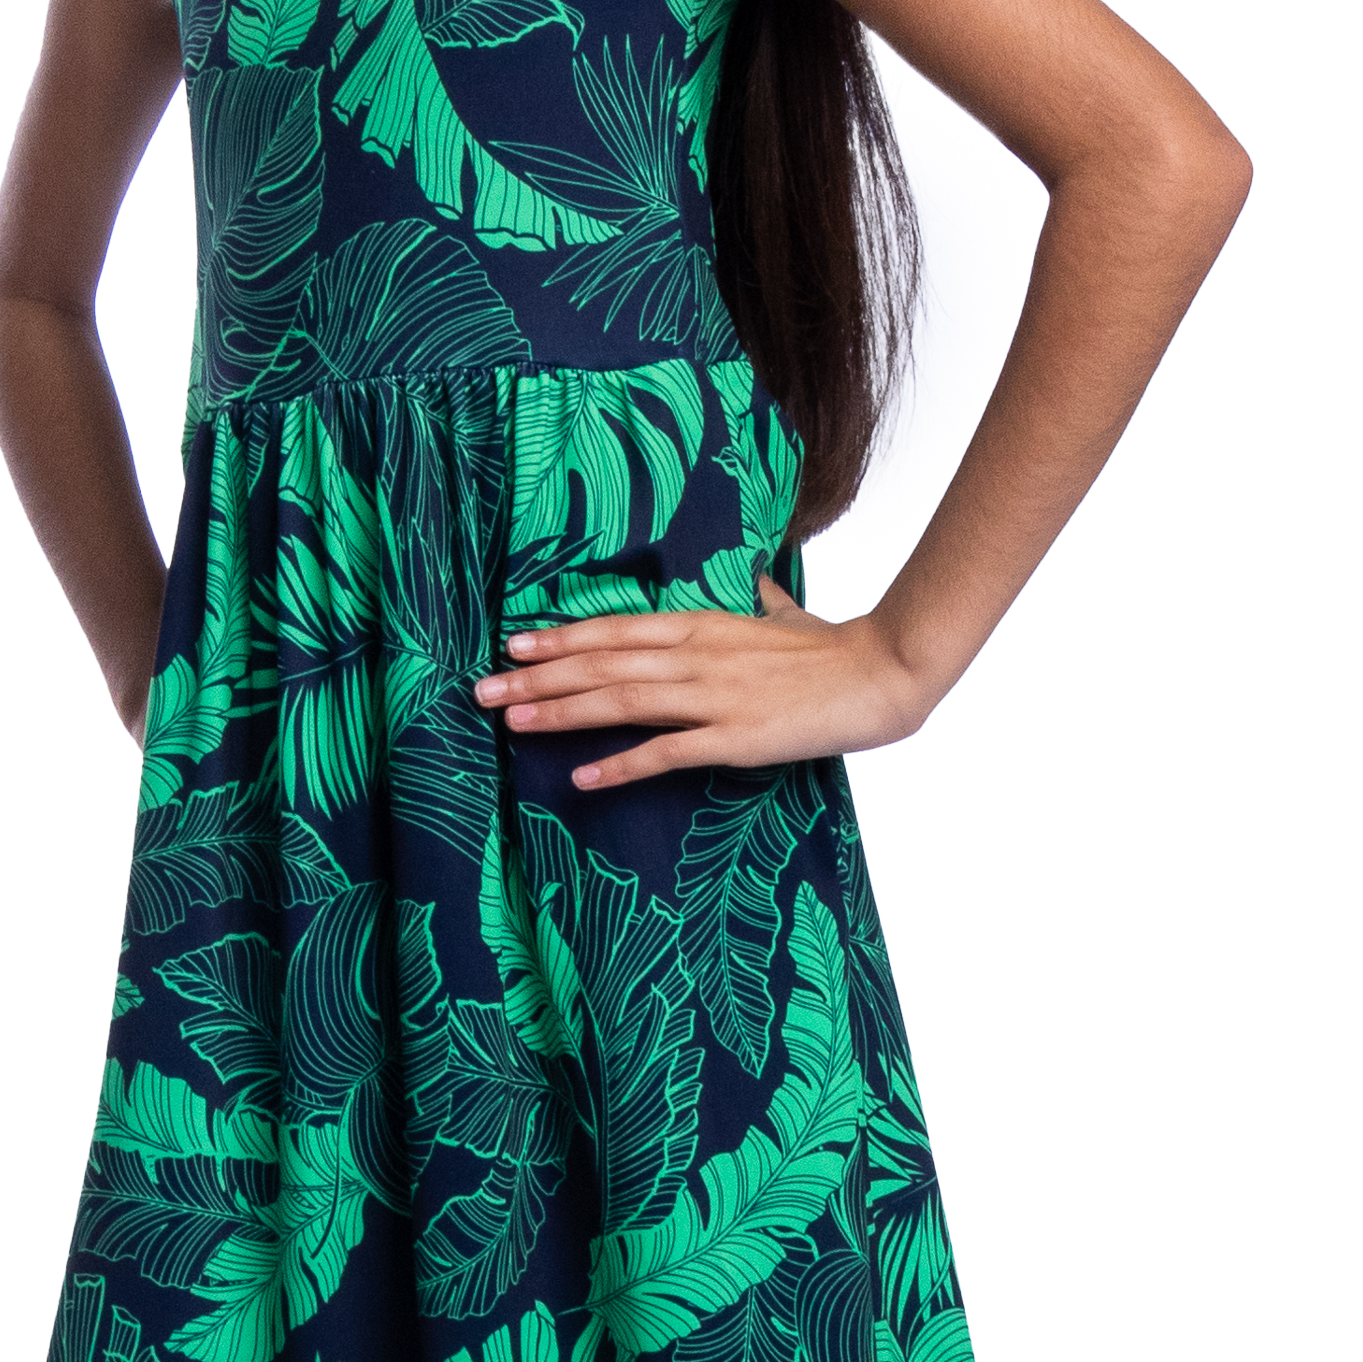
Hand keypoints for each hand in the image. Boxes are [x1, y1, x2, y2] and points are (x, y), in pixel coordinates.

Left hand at [472, 573, 940, 788]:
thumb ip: (758, 600)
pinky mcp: (734, 738)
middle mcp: (696, 655)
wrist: (879, 674)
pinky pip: (664, 753)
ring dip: (561, 714)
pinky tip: (583, 779)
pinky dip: (619, 765)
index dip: (560, 638)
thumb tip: (755, 582)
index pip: (614, 629)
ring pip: (620, 702)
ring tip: (513, 724)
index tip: (514, 646)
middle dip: (538, 680)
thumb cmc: (832, 647)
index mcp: (702, 624)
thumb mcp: (784, 614)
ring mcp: (713, 696)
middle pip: (601, 664)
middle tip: (483, 692)